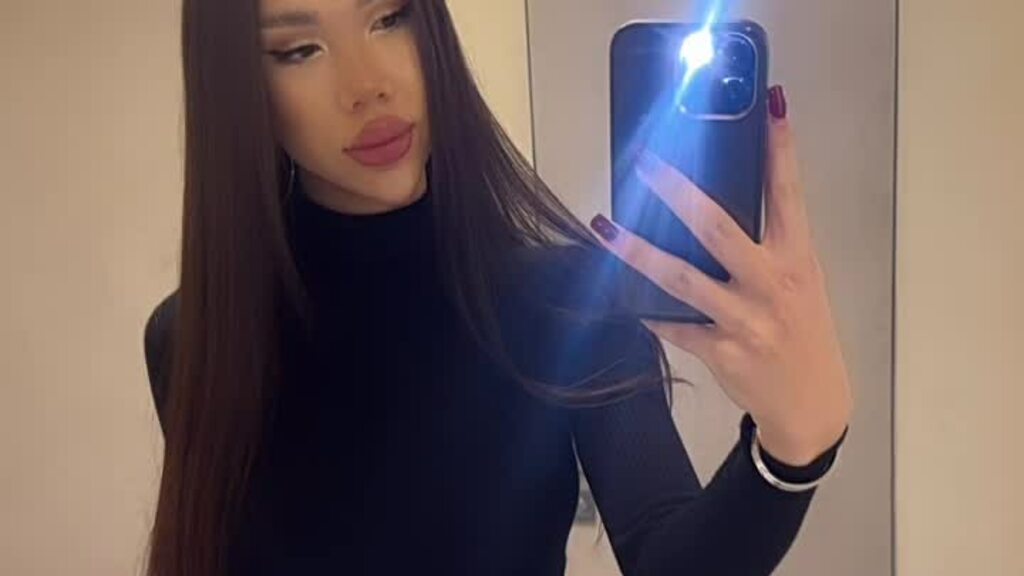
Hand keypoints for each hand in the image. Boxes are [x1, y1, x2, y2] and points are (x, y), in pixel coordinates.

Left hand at [588, 86, 851, 465]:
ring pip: (681, 278)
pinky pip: (673, 325)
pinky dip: (647, 310)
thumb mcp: (798, 282)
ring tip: (604, 227)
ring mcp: (745, 320)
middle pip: (717, 227)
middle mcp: (771, 284)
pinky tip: (622, 296)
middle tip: (645, 162)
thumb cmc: (802, 332)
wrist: (812, 405)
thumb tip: (712, 210)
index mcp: (797, 258)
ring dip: (637, 251)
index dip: (781, 148)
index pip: (788, 193)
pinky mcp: (721, 351)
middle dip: (678, 190)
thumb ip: (767, 247)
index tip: (771, 105)